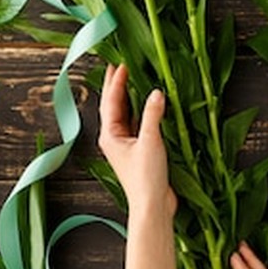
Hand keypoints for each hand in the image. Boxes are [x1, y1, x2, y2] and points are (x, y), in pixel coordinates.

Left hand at [98, 63, 175, 217]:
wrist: (152, 206)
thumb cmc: (145, 178)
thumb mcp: (150, 141)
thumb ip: (153, 115)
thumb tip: (157, 92)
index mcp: (110, 135)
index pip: (111, 101)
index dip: (116, 81)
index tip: (122, 62)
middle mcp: (115, 138)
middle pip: (115, 106)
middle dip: (118, 86)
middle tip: (123, 65)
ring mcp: (127, 145)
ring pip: (127, 115)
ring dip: (131, 97)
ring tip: (136, 79)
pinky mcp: (140, 151)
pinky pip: (139, 125)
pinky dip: (143, 112)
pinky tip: (151, 105)